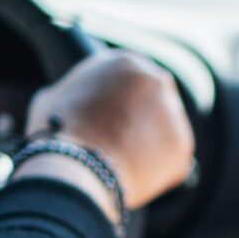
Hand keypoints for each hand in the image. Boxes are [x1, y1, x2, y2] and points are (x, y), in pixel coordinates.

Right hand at [23, 50, 193, 208]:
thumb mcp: (55, 96)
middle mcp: (157, 82)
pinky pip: (172, 158)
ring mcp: (174, 114)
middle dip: (144, 118)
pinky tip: (135, 174)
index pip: (132, 77)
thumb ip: (78, 93)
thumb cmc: (58, 130)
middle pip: (155, 100)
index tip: (117, 114)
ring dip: (152, 143)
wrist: (77, 165)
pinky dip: (157, 168)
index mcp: (126, 62)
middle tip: (126, 139)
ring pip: (166, 130)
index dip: (124, 98)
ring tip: (124, 161)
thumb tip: (75, 101)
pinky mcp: (183, 146)